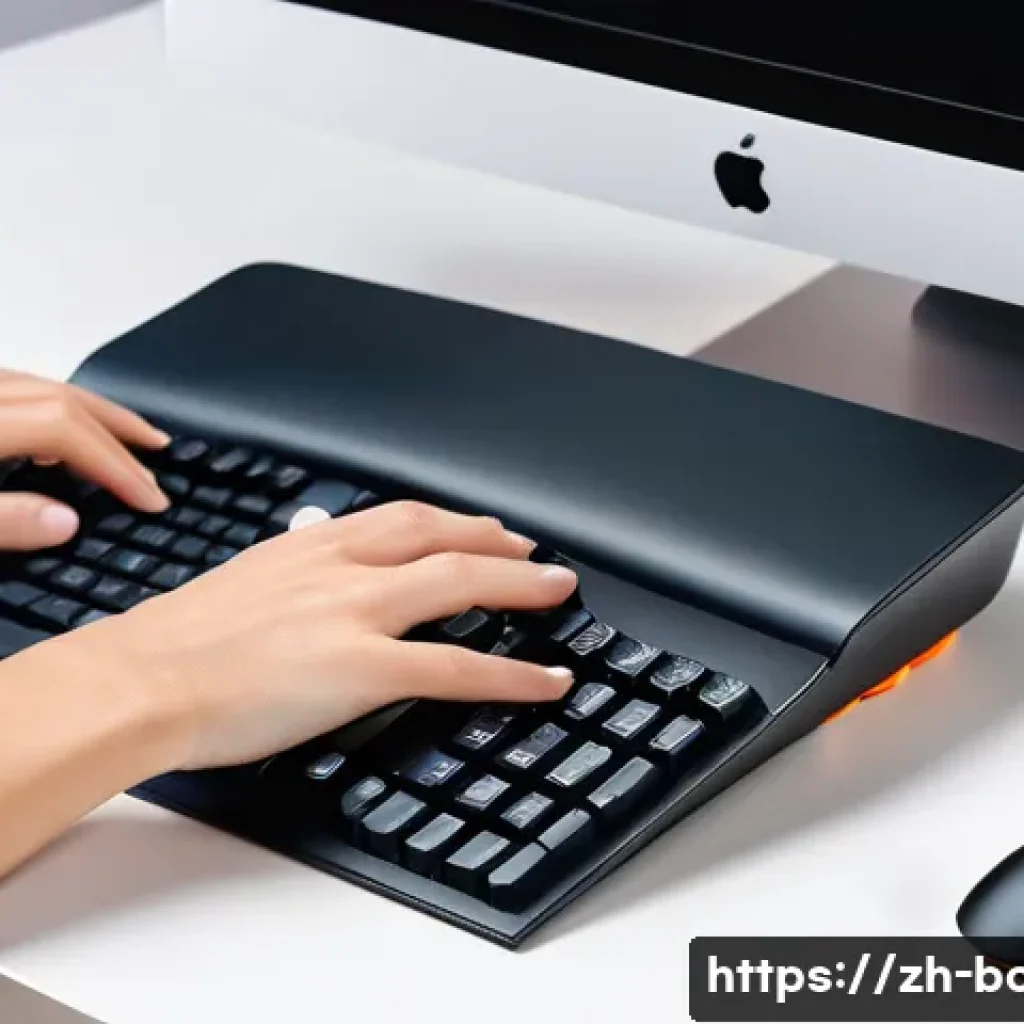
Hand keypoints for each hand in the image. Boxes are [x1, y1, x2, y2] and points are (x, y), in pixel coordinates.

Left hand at [0, 370, 169, 549]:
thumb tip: (66, 523)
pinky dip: (52, 403)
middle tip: (159, 450)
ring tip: (125, 432)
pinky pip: (18, 388)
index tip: (149, 499)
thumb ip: (3, 520)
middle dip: (118, 427)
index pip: (63, 430)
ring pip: (41, 384)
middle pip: (60, 398)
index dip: (115, 464)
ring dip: (91, 409)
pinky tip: (56, 426)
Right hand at [68, 501, 578, 769]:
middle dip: (498, 542)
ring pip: (459, 584)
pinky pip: (455, 667)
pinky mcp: (359, 667)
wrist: (137, 679)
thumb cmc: (173, 642)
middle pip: (441, 537)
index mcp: (309, 545)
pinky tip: (545, 682)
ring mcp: (354, 613)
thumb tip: (311, 589)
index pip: (399, 518)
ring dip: (520, 586)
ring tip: (558, 592)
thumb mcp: (241, 585)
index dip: (451, 520)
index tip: (478, 527)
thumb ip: (291, 579)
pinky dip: (511, 674)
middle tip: (535, 552)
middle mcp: (339, 567)